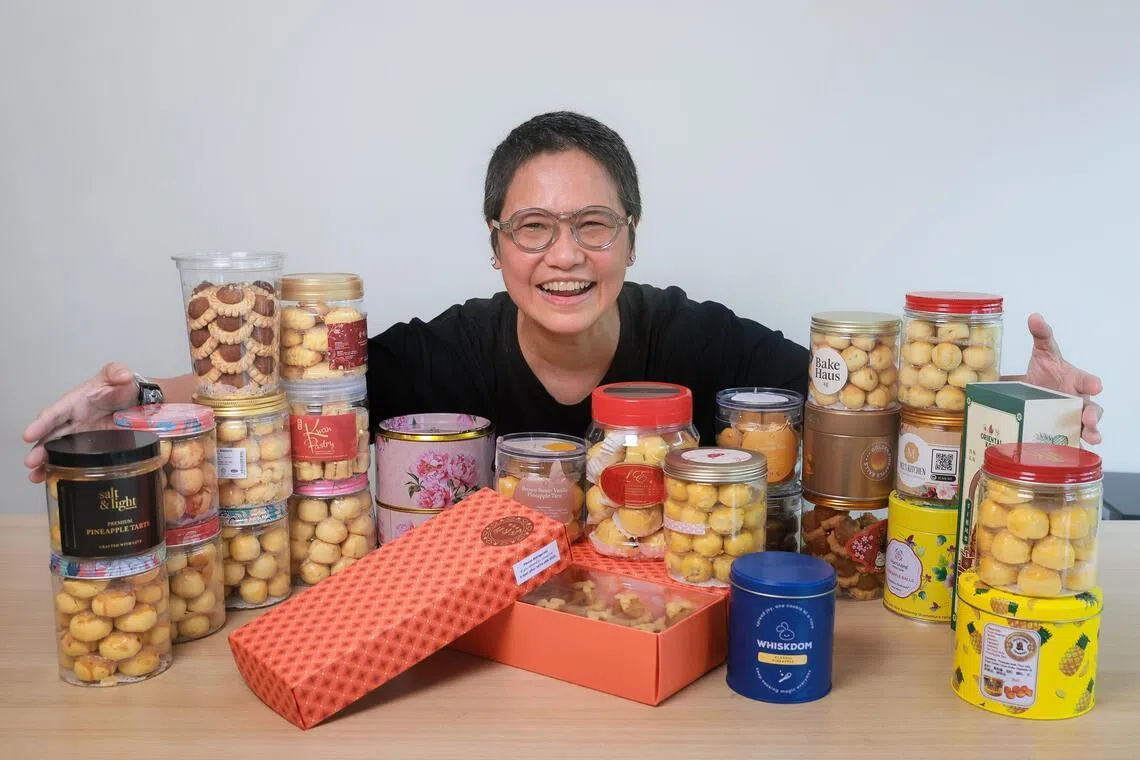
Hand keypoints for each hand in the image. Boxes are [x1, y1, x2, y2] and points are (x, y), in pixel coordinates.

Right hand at [22, 363, 138, 483]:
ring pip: (57, 451)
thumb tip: (123, 375)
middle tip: (31, 461)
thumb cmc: (120, 387)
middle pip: (50, 436)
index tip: (29, 434)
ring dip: (45, 463)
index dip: (41, 424)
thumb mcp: (118, 375)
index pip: (55, 413)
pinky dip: (61, 469)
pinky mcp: (90, 448)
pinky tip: (52, 479)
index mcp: (74, 403)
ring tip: (36, 476)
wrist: (137, 402)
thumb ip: (118, 372)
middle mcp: (72, 421)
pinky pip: (74, 460)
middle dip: (39, 449)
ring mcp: (80, 437)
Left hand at [1022, 314, 1102, 444]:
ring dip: (1090, 433)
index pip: (1087, 380)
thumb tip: (1035, 317)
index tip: (1096, 385)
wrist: (1031, 392)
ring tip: (1092, 438)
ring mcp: (1071, 417)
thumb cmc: (1045, 371)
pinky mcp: (1062, 431)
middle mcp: (1078, 400)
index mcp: (1075, 380)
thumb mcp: (1042, 352)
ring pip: (1086, 427)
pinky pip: (1070, 441)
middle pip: (1092, 408)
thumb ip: (1042, 335)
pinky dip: (1071, 447)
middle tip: (1088, 418)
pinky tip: (1071, 453)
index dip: (1092, 382)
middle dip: (1092, 414)